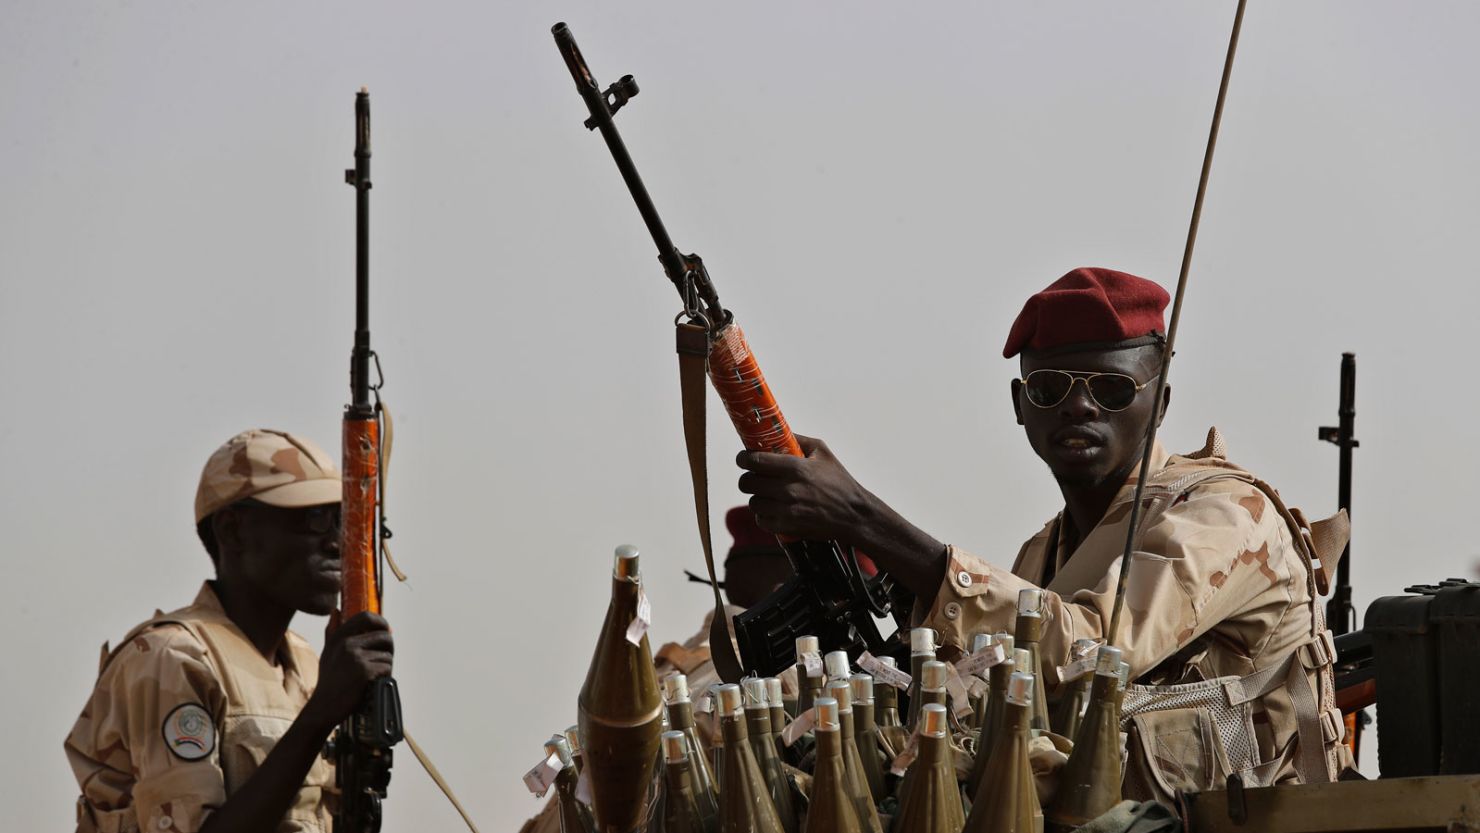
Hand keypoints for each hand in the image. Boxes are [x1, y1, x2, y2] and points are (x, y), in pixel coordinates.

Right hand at [304, 611, 393, 731]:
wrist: (324, 707)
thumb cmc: (329, 681)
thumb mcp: (327, 652)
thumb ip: (332, 632)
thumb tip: (336, 611)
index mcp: (339, 637)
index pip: (366, 616)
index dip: (381, 622)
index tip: (386, 630)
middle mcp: (347, 644)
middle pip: (384, 635)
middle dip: (390, 647)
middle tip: (385, 659)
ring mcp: (356, 657)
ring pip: (387, 655)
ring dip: (386, 667)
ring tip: (375, 676)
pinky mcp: (364, 671)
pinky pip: (387, 668)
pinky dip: (385, 676)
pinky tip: (374, 684)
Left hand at [738, 434, 948, 598]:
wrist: (854, 515)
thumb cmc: (839, 481)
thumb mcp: (823, 453)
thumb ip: (799, 440)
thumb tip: (777, 432)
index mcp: (796, 467)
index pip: (755, 460)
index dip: (743, 458)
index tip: (742, 458)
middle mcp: (789, 489)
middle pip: (747, 482)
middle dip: (747, 477)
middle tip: (754, 476)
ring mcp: (787, 510)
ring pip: (753, 502)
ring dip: (757, 497)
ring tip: (767, 494)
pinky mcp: (787, 527)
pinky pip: (761, 520)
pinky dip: (764, 515)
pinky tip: (773, 510)